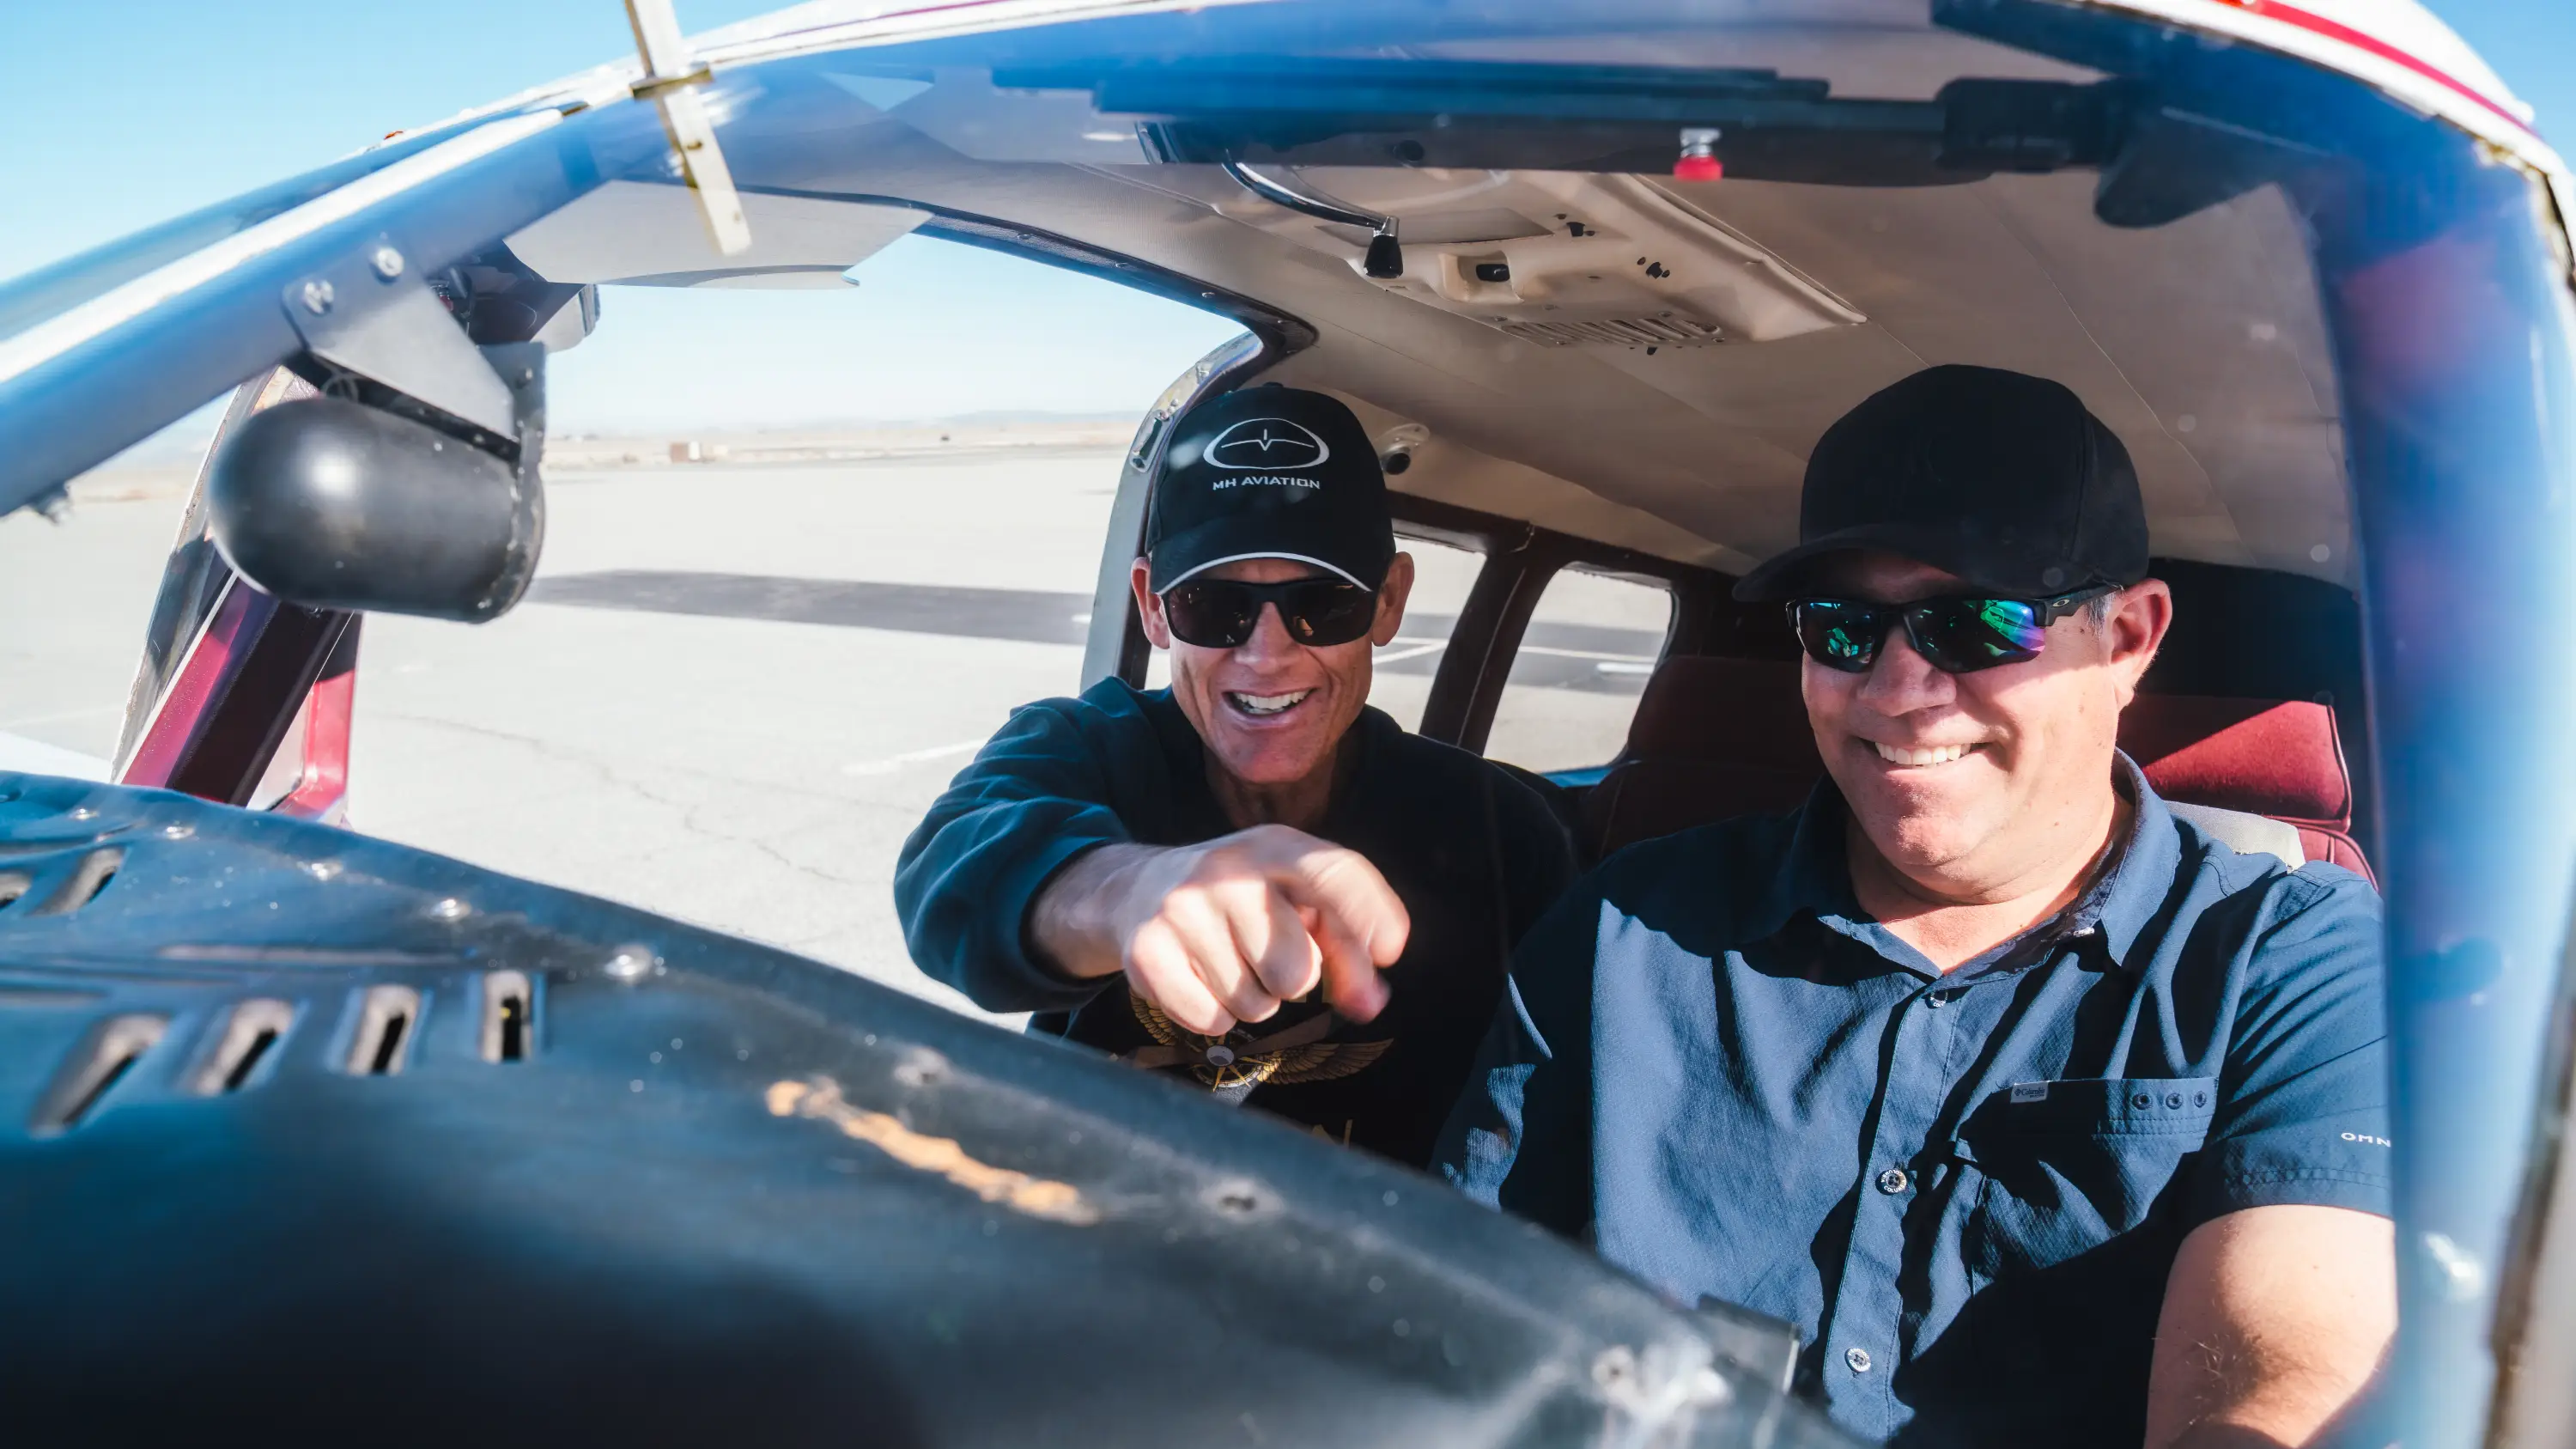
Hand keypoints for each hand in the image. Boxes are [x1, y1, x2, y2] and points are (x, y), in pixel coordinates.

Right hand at [1030, 825, 1409, 1034]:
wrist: (1136, 889)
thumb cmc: (1240, 900)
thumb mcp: (1292, 898)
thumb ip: (1344, 947)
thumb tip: (1370, 1003)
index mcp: (1274, 847)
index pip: (1333, 871)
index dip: (1370, 912)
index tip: (1390, 950)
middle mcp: (1227, 872)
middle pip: (1297, 971)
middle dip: (1292, 981)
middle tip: (1265, 956)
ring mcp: (1182, 910)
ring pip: (1255, 1004)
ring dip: (1252, 999)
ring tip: (1228, 963)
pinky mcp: (1148, 951)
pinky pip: (1212, 1020)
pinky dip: (1215, 1015)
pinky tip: (1199, 979)